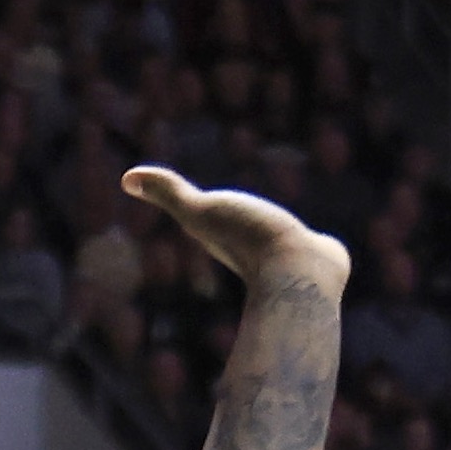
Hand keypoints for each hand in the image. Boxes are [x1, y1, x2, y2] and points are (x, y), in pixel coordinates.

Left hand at [122, 166, 346, 303]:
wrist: (301, 270)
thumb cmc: (249, 239)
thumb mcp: (201, 211)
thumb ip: (169, 193)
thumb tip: (127, 178)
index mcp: (223, 233)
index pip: (204, 218)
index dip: (196, 210)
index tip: (193, 206)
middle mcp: (254, 245)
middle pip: (243, 231)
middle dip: (237, 224)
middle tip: (230, 214)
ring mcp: (288, 253)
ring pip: (282, 240)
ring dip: (283, 238)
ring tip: (287, 231)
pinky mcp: (318, 257)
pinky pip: (313, 248)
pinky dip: (315, 246)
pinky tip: (323, 248)